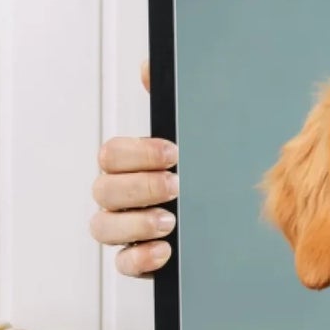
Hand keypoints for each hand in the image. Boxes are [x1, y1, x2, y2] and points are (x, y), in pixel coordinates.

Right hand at [87, 57, 177, 277]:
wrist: (225, 212)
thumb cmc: (197, 169)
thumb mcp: (189, 132)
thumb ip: (166, 99)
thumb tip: (148, 66)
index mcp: (127, 164)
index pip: (111, 155)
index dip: (137, 153)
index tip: (172, 153)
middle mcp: (118, 196)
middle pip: (104, 190)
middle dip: (140, 187)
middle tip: (174, 186)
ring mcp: (124, 228)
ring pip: (104, 227)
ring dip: (136, 223)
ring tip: (169, 221)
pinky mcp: (137, 258)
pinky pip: (121, 263)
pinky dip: (138, 258)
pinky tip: (164, 250)